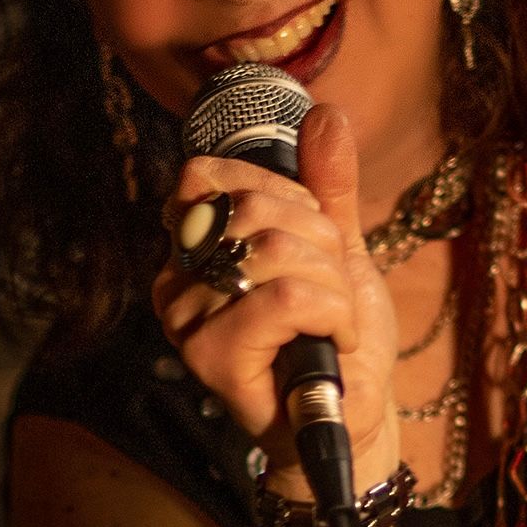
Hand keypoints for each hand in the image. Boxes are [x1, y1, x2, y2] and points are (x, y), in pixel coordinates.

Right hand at [152, 104, 397, 477]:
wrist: (352, 413)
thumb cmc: (334, 333)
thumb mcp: (337, 246)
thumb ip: (326, 183)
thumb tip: (326, 113)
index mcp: (193, 245)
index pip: (209, 174)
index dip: (280, 192)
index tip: (311, 236)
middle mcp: (175, 277)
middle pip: (252, 207)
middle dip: (321, 242)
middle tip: (333, 289)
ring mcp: (186, 318)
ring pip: (274, 250)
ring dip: (334, 286)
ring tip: (336, 321)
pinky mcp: (209, 355)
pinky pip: (286, 296)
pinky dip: (332, 314)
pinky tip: (334, 342)